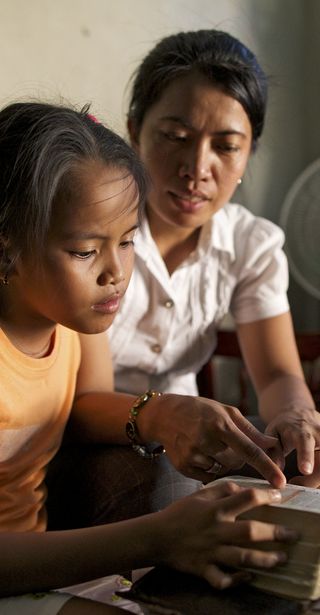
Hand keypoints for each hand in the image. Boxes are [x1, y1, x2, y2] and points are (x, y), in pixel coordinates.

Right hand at [141, 394, 285, 486]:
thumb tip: (272, 445)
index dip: (267, 466)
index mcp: (219, 424)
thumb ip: (250, 431)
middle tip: (225, 442)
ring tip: (209, 445)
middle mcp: (205, 440)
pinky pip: (207, 476)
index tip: (280, 482)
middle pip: (236, 463)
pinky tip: (200, 452)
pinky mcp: (183, 467)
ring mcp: (193, 455)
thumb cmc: (200, 411)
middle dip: (237, 456)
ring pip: (222, 470)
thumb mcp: (226, 412)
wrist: (164, 415)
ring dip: (222, 462)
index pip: (249, 450)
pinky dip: (209, 468)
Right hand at [156, 481, 297, 588]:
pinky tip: (249, 576)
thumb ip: (222, 489)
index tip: (280, 497)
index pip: (247, 498)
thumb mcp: (199, 494)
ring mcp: (211, 551)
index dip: (267, 496)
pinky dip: (237, 580)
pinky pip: (223, 579)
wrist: (156, 536)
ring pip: (243, 558)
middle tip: (292, 535)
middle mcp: (216, 530)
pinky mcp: (204, 569)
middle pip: (251, 532)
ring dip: (265, 559)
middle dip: (275, 533)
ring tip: (280, 559)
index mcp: (216, 509)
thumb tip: (244, 488)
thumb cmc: (179, 513)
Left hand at [265, 406, 319, 484]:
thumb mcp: (273, 433)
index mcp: (301, 430)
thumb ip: (274, 451)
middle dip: (312, 479)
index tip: (305, 470)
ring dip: (315, 481)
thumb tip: (277, 468)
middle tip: (295, 484)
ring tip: (299, 481)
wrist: (301, 413)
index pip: (306, 442)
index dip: (306, 456)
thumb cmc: (285, 427)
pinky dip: (318, 479)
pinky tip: (309, 480)